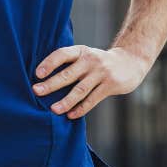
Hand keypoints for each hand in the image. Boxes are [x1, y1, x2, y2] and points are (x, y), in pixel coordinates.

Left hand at [33, 45, 148, 119]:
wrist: (130, 62)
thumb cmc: (98, 62)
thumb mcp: (85, 56)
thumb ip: (69, 64)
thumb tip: (43, 80)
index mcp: (80, 51)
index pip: (62, 54)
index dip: (49, 63)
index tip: (37, 73)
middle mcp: (90, 60)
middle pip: (68, 74)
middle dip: (51, 84)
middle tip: (37, 91)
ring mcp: (101, 73)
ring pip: (80, 89)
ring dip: (66, 100)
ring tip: (53, 109)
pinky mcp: (110, 85)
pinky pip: (93, 99)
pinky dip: (81, 108)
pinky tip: (71, 115)